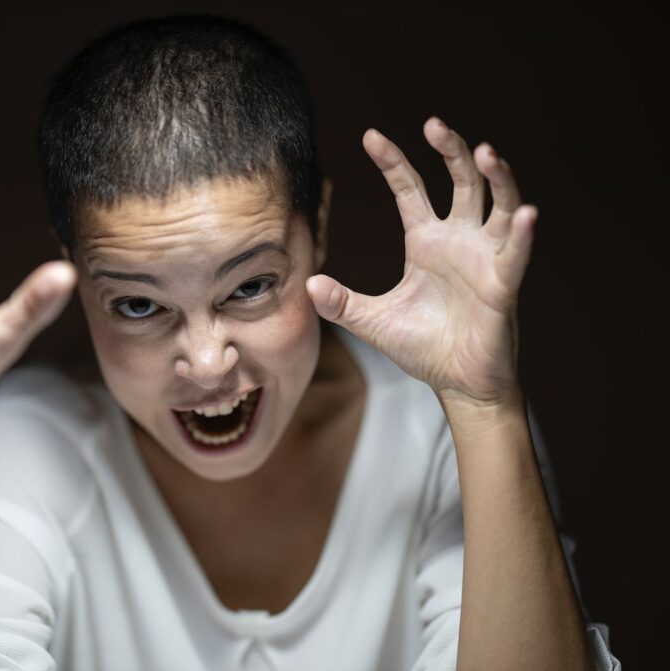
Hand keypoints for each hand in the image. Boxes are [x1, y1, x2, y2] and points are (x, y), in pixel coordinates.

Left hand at [306, 117, 536, 406]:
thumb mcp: (372, 322)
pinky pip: (517, 254)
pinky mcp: (503, 285)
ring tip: (486, 152)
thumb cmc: (422, 348)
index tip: (370, 136)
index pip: (409, 190)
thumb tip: (307, 284)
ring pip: (498, 204)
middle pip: (460, 181)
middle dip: (450, 151)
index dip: (393, 162)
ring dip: (497, 177)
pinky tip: (526, 213)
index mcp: (425, 242)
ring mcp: (484, 258)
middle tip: (433, 124)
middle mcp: (458, 240)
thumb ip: (340, 303)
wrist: (456, 383)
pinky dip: (523, 234)